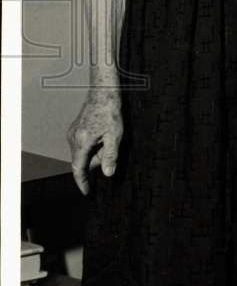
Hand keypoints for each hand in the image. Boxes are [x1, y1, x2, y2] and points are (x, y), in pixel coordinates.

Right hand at [67, 72, 122, 194]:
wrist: (103, 92)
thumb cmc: (110, 113)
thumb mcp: (114, 136)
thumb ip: (110, 156)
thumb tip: (108, 174)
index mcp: (81, 143)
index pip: (78, 169)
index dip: (83, 182)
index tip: (87, 192)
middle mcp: (73, 139)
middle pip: (82, 161)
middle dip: (95, 162)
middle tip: (109, 150)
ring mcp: (73, 133)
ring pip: (82, 152)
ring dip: (94, 153)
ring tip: (108, 139)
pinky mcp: (75, 128)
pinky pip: (82, 144)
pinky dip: (92, 146)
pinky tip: (102, 136)